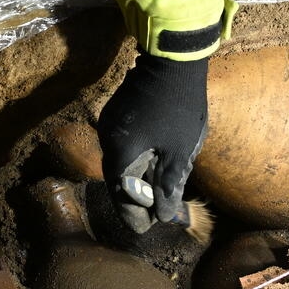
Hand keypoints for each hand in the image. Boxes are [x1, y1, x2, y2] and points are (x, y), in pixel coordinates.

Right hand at [97, 50, 207, 233]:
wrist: (174, 59)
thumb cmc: (180, 107)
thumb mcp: (180, 151)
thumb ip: (169, 184)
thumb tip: (164, 214)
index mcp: (120, 153)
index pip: (122, 193)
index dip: (134, 214)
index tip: (144, 230)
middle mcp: (108, 139)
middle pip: (117, 179)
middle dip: (134, 199)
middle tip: (151, 216)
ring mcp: (109, 123)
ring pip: (119, 161)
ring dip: (134, 179)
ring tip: (153, 194)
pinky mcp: (117, 113)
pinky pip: (122, 145)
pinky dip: (134, 161)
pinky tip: (150, 165)